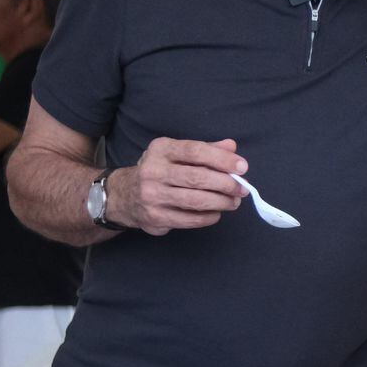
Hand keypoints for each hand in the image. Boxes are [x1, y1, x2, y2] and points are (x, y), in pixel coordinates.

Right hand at [107, 137, 246, 235]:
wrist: (123, 195)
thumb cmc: (160, 171)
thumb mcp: (177, 153)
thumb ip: (205, 149)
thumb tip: (231, 147)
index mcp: (161, 149)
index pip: (196, 151)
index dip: (222, 159)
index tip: (242, 167)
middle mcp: (153, 170)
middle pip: (198, 177)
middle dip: (226, 184)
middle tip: (242, 189)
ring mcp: (152, 195)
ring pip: (195, 200)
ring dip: (221, 202)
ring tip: (233, 202)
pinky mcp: (155, 216)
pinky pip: (189, 219)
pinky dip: (208, 217)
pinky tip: (217, 213)